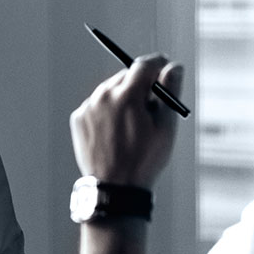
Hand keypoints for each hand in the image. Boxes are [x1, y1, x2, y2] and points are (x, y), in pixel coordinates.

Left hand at [71, 54, 186, 186]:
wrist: (115, 188)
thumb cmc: (144, 159)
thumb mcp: (165, 127)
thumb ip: (170, 92)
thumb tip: (174, 67)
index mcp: (127, 95)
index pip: (144, 65)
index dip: (158, 64)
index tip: (165, 69)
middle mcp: (104, 95)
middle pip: (126, 75)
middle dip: (141, 85)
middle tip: (151, 105)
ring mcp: (88, 107)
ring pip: (110, 90)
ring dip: (123, 98)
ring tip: (132, 124)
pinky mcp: (78, 118)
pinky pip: (97, 104)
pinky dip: (108, 111)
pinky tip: (116, 131)